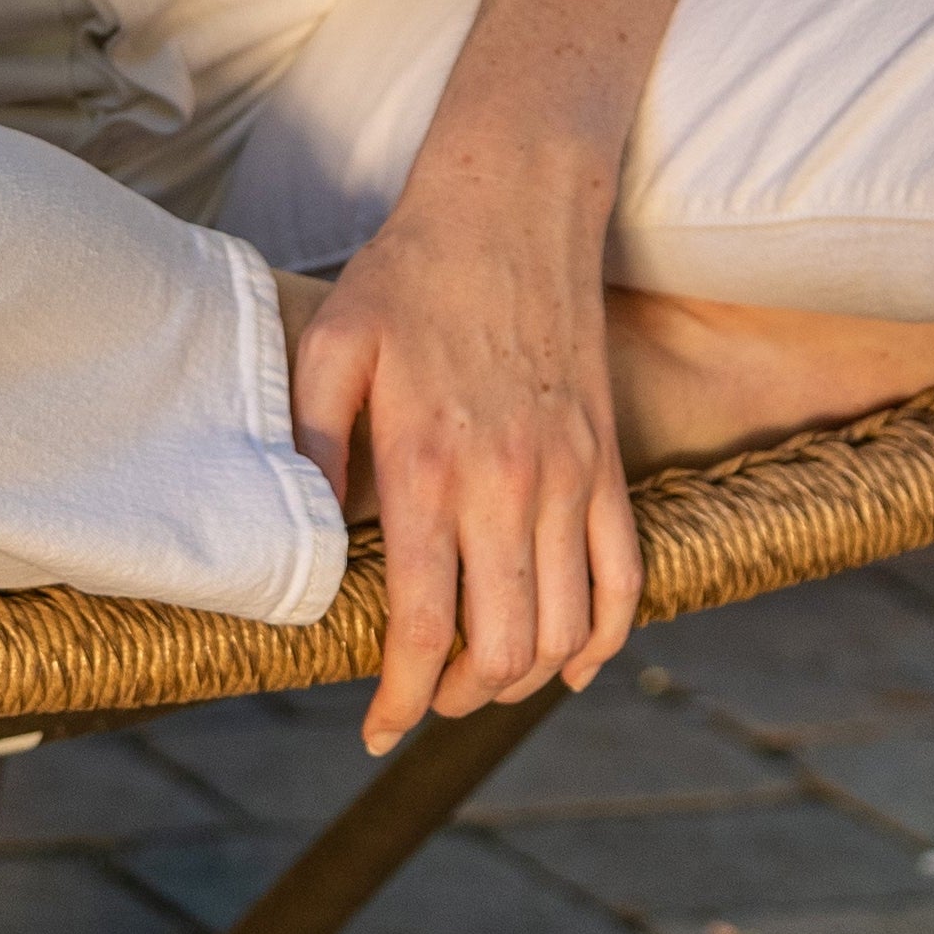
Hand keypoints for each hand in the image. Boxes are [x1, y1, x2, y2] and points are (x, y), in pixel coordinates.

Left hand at [290, 157, 643, 756]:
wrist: (510, 205)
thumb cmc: (408, 275)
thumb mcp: (331, 348)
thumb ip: (311, 448)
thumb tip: (307, 545)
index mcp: (430, 467)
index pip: (427, 628)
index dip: (401, 699)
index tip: (376, 727)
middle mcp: (510, 487)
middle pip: (503, 648)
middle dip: (457, 699)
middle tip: (421, 700)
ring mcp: (571, 478)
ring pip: (565, 628)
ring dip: (522, 678)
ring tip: (477, 680)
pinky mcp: (607, 462)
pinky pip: (625, 577)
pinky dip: (605, 638)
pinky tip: (571, 663)